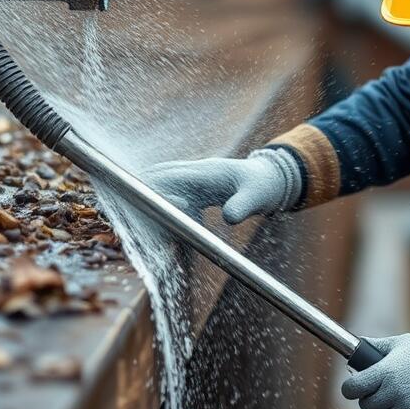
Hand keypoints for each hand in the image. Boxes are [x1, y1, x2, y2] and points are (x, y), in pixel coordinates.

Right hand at [141, 148, 301, 223]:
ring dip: (151, 206)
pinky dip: (163, 211)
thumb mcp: (257, 197)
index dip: (157, 193)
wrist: (268, 178)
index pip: (167, 176)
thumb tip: (228, 218)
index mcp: (205, 171)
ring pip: (157, 186)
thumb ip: (243, 206)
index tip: (163, 214)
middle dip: (141, 198)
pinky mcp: (190, 188)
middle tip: (141, 226)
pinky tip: (167, 236)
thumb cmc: (262, 186)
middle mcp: (192, 172)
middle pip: (153, 178)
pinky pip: (167, 195)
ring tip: (154, 237)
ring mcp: (189, 178)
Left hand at [341, 322, 409, 408]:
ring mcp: (406, 407)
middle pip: (366, 406)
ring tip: (398, 398)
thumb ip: (377, 346)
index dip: (350, 388)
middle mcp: (393, 391)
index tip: (354, 387)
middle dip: (370, 399)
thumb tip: (358, 345)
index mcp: (384, 371)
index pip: (352, 388)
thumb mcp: (401, 343)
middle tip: (379, 391)